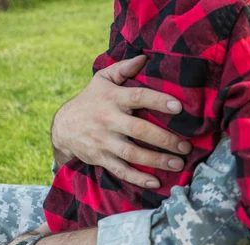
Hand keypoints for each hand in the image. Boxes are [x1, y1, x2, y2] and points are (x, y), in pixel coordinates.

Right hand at [51, 55, 191, 188]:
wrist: (63, 126)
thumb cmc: (91, 100)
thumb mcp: (103, 80)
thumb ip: (124, 68)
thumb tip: (145, 57)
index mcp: (113, 98)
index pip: (138, 97)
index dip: (158, 101)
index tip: (179, 107)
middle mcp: (108, 120)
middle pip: (139, 130)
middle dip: (165, 139)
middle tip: (186, 146)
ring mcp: (103, 141)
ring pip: (132, 153)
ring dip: (157, 160)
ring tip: (179, 164)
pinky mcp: (100, 158)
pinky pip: (121, 170)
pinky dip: (137, 178)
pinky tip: (156, 182)